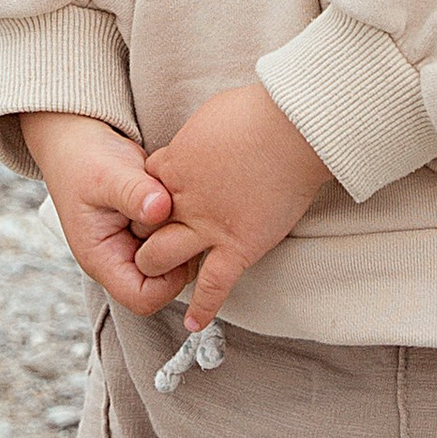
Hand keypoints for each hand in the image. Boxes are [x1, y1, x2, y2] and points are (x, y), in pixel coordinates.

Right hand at [22, 112, 175, 317]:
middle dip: (179, 252)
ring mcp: (138, 245)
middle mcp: (122, 259)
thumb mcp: (106, 174)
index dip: (167, 279)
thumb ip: (133, 193)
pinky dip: (185, 219)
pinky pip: (180, 236)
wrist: (79, 140)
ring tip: (173, 199)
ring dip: (184, 232)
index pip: (143, 298)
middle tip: (176, 213)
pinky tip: (176, 194)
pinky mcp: (152, 230)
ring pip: (178, 259)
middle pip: (166, 284)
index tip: (173, 239)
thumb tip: (159, 209)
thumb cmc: (84, 159)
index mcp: (103, 259)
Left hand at [138, 84, 328, 329]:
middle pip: (144, 227)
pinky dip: (202, 308)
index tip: (164, 200)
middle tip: (160, 237)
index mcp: (174, 165)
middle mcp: (182, 200)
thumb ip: (200, 139)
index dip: (152, 196)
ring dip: (159, 265)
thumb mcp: (212, 116)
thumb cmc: (258, 113)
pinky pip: (213, 285)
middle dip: (146, 233)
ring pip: (161, 258)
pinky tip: (194, 324)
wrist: (292, 129)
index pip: (145, 188)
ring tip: (166, 274)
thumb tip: (206, 142)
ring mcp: (208, 227)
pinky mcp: (238, 247)